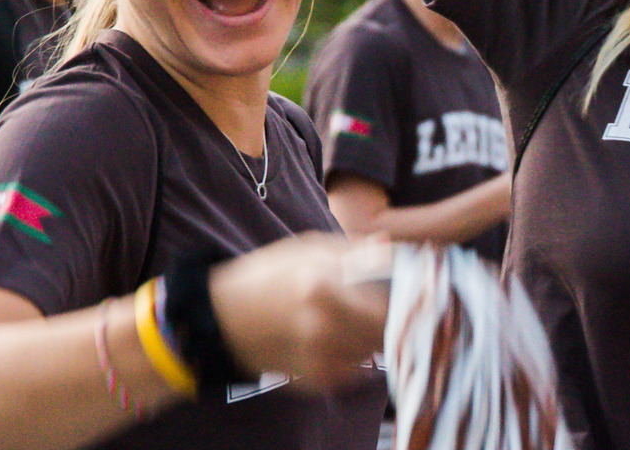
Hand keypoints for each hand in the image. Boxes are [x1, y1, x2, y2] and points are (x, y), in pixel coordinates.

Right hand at [207, 234, 390, 390]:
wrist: (222, 319)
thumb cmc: (264, 277)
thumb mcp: (304, 249)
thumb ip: (350, 249)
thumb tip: (389, 247)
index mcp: (322, 288)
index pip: (388, 306)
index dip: (402, 302)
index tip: (407, 297)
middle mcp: (322, 328)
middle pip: (383, 335)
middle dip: (387, 323)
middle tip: (380, 311)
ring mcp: (317, 358)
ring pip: (369, 355)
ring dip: (368, 341)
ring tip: (349, 324)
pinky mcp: (312, 380)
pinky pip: (349, 372)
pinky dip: (349, 359)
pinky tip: (332, 342)